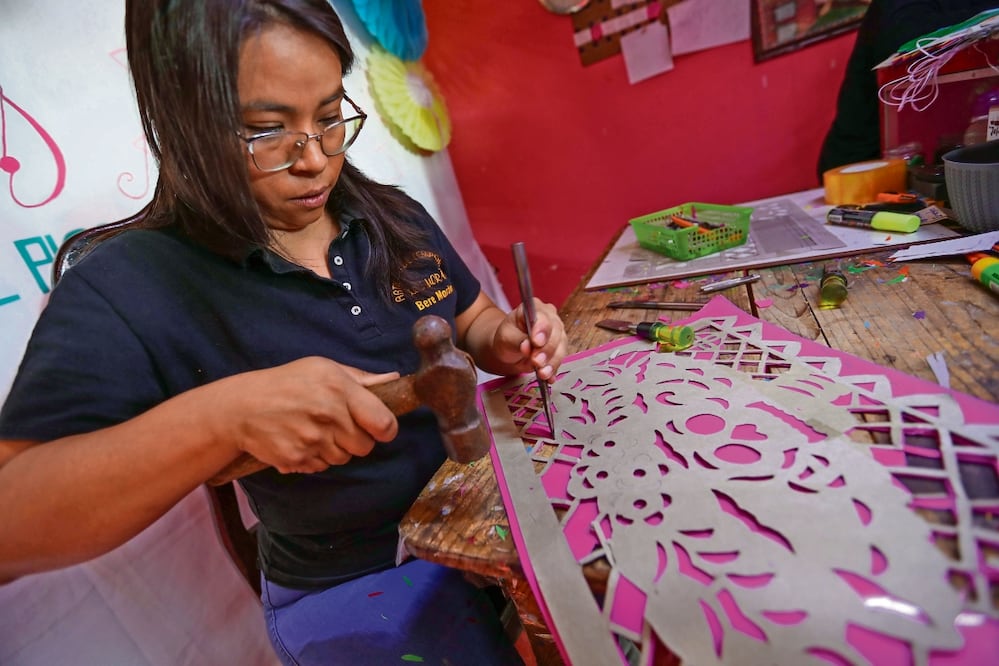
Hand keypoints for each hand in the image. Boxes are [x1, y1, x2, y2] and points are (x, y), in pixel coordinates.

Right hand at [206, 358, 399, 474]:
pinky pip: (321, 467)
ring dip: (335, 449)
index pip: (383, 423)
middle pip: (365, 446)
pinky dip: (315, 458)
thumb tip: (393, 380)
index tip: (379, 428)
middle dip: (356, 439)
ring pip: (343, 459)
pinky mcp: (297, 459)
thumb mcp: (323, 368)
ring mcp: (312, 440)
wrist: (241, 407)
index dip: (385, 429)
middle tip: (338, 426)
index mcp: (339, 389)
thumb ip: (361, 378)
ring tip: (315, 430)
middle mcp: (329, 415)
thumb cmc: (287, 383)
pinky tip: (301, 441)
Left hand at [497, 298, 566, 381]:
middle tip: (537, 361)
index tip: (536, 342)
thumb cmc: (507, 337)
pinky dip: (554, 370)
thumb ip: (517, 340)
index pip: (543, 317)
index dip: (542, 329)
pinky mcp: (560, 349)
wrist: (510, 349)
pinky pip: (560, 360)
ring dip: (552, 362)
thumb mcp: (506, 337)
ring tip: (542, 373)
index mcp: (535, 308)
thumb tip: (528, 346)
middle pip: (556, 333)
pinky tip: (549, 377)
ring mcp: (557, 334)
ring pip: (561, 348)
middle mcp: (551, 318)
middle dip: (547, 350)